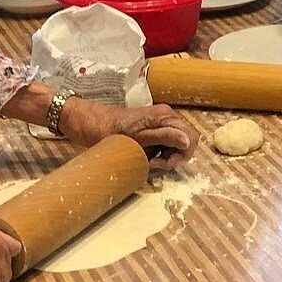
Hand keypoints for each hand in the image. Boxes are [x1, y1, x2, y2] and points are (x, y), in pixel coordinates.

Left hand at [59, 98, 197, 168]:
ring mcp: (159, 121)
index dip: (183, 154)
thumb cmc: (111, 131)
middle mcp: (165, 116)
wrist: (90, 123)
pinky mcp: (151, 128)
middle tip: (158, 164)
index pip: (191, 136)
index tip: (164, 163)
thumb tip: (187, 141)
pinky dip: (161, 153)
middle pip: (187, 139)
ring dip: (168, 155)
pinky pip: (166, 141)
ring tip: (151, 161)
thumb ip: (164, 137)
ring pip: (177, 142)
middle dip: (177, 155)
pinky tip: (149, 157)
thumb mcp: (138, 138)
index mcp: (165, 116)